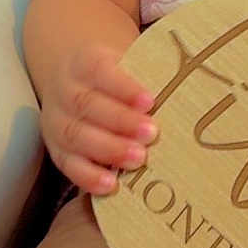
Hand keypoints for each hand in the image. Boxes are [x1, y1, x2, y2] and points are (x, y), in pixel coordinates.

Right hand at [41, 43, 157, 196]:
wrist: (74, 81)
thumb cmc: (115, 76)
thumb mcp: (127, 63)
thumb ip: (149, 75)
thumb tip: (191, 90)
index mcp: (85, 63)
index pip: (101, 71)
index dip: (125, 88)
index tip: (151, 101)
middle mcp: (66, 91)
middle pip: (88, 105)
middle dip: (121, 121)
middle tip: (152, 133)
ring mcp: (57, 121)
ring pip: (76, 135)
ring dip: (108, 149)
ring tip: (138, 159)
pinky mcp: (57, 150)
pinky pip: (68, 164)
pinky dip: (87, 176)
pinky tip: (110, 184)